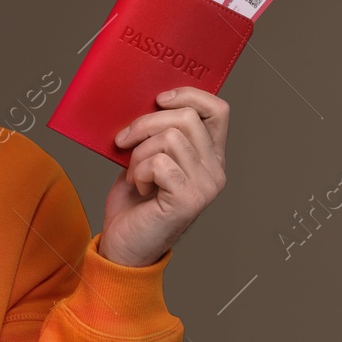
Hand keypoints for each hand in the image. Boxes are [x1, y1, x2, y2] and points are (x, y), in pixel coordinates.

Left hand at [99, 87, 229, 266]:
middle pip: (187, 117)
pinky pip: (159, 163)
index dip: (189, 95)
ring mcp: (206, 186)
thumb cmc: (133, 204)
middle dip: (145, 123)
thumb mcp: (145, 159)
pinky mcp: (188, 200)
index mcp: (209, 156)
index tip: (158, 100)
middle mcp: (215, 170)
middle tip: (123, 142)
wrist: (123, 246)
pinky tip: (139, 188)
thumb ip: (156, 135)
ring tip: (134, 175)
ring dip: (138, 153)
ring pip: (170, 138)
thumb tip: (145, 103)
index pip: (218, 110)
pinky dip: (139, 171)